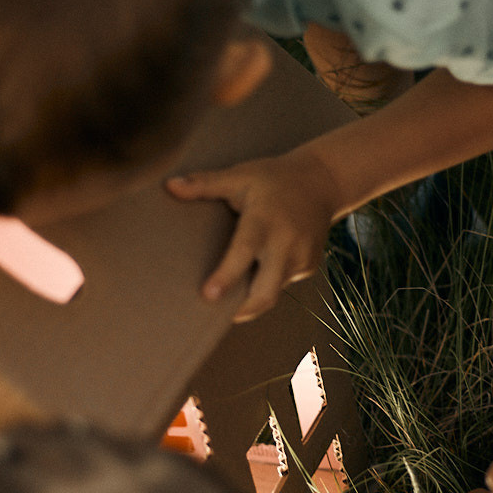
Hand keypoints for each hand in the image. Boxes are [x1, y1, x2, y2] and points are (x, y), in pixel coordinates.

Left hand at [165, 145, 338, 321]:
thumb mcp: (240, 175)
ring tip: (229, 301)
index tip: (208, 296)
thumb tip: (170, 186)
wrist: (323, 182)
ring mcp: (301, 258)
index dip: (226, 277)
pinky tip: (255, 275)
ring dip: (251, 299)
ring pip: (272, 292)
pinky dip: (265, 285)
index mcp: (265, 221)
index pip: (244, 253)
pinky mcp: (308, 266)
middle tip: (216, 317)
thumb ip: (205, 184)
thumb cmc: (275, 178)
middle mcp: (286, 244)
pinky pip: (281, 284)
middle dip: (243, 310)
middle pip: (265, 292)